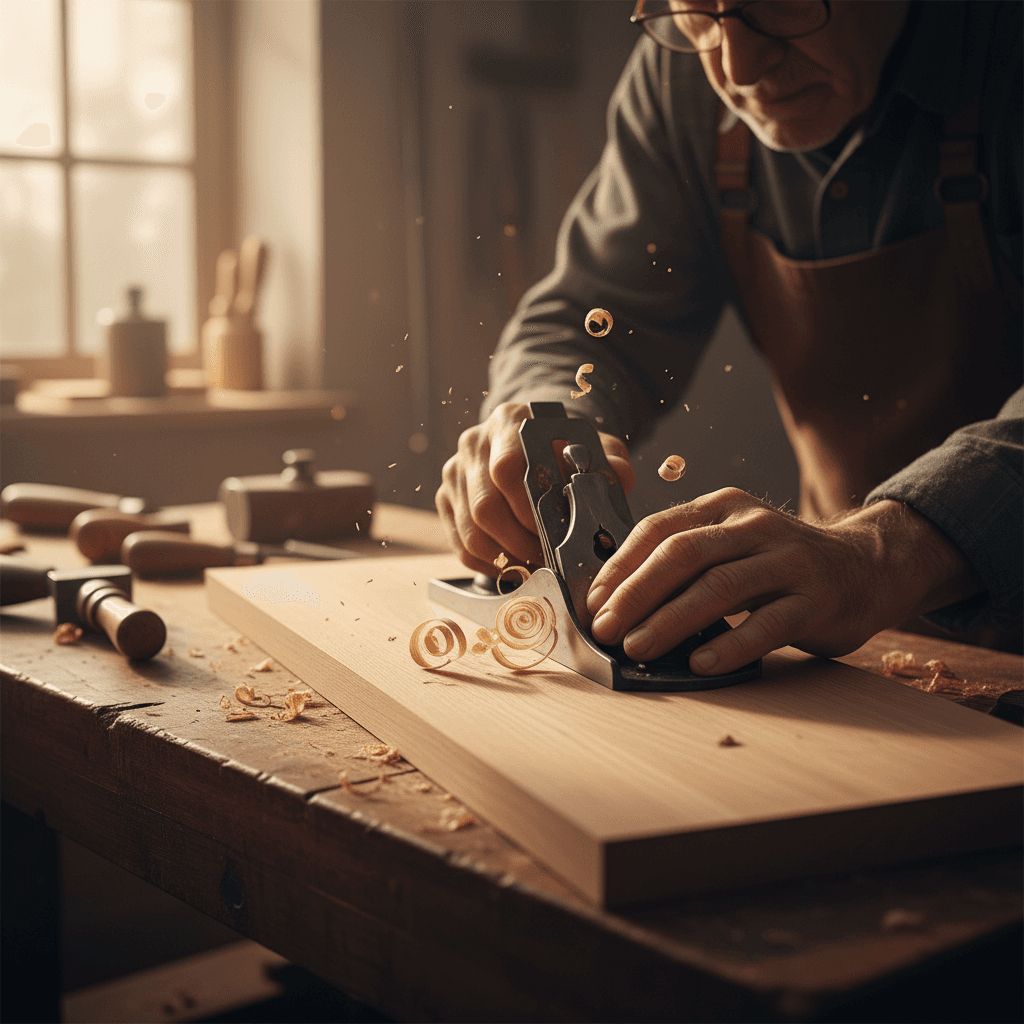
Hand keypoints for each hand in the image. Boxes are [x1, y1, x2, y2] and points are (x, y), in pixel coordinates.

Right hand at [436, 401, 635, 574]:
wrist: (535, 444)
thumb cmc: (565, 451)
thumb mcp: (594, 447)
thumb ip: (610, 462)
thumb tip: (616, 477)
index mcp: (509, 422)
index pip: (507, 468)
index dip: (528, 509)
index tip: (554, 532)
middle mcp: (474, 443)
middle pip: (484, 506)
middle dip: (519, 542)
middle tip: (547, 557)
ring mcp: (456, 472)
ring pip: (470, 531)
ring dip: (505, 557)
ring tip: (534, 564)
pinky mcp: (447, 499)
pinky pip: (461, 545)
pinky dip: (489, 564)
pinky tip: (515, 565)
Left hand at [586, 489, 982, 674]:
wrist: (867, 566)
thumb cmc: (780, 563)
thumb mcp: (733, 542)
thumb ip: (686, 558)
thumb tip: (615, 598)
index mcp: (724, 507)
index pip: (660, 529)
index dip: (621, 565)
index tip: (593, 600)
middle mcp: (755, 526)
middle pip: (683, 554)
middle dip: (636, 593)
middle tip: (605, 628)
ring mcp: (789, 561)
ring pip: (720, 587)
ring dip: (671, 620)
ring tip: (638, 647)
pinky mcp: (816, 600)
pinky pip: (767, 624)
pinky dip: (731, 645)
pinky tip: (702, 664)